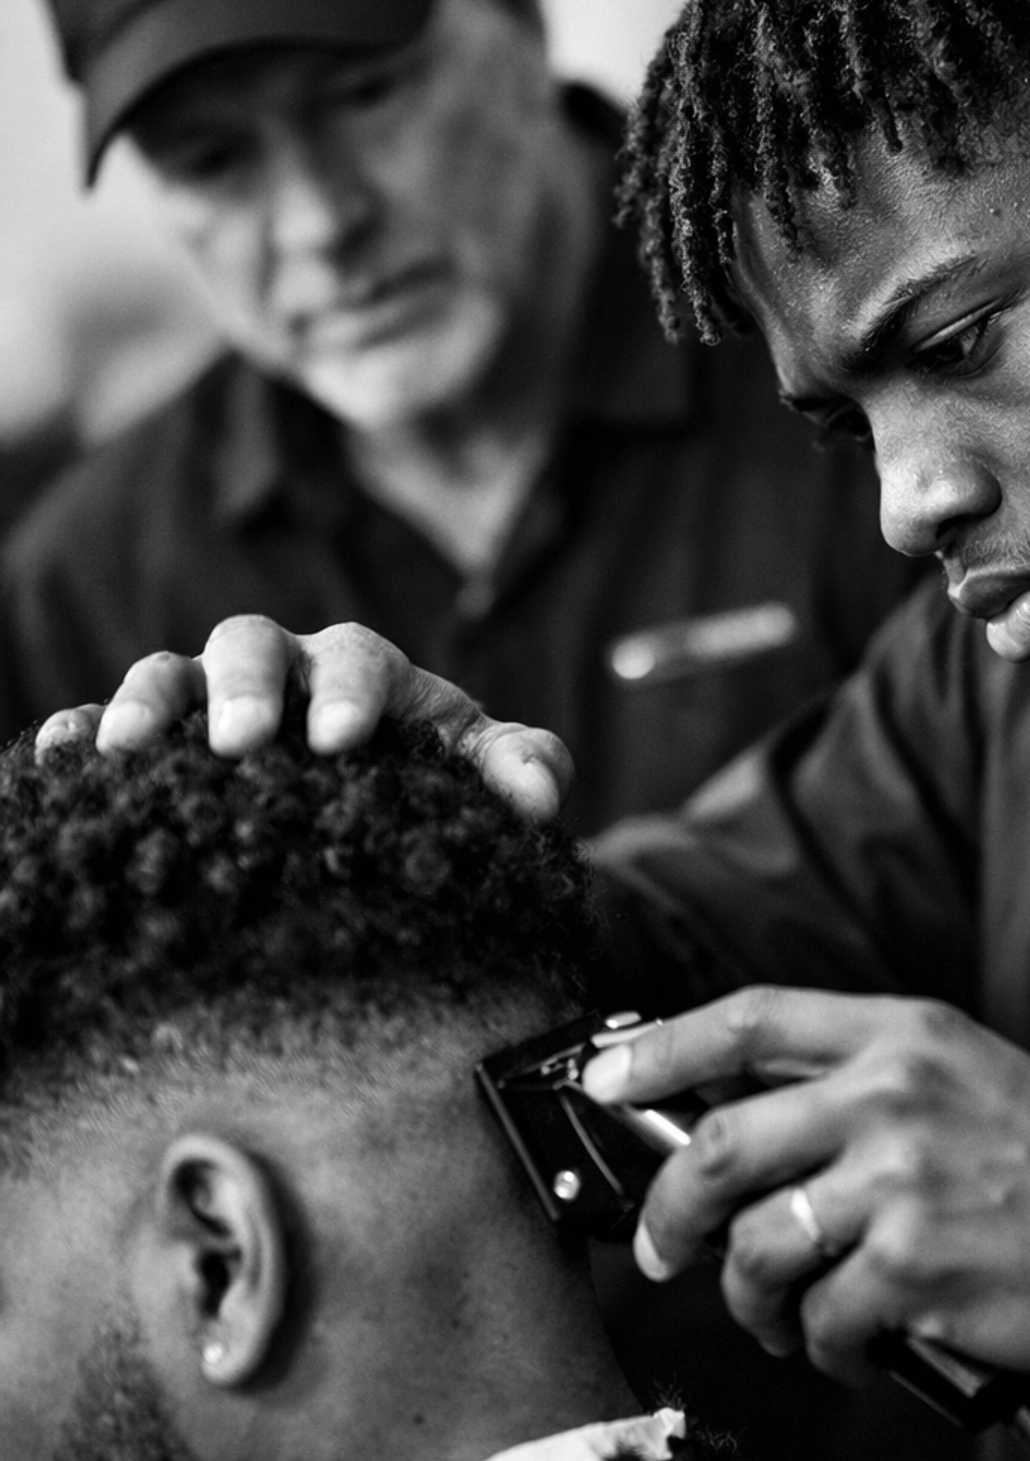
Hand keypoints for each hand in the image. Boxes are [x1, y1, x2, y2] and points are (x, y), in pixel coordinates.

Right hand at [33, 616, 573, 820]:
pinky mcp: (159, 746)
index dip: (349, 691)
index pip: (358, 659)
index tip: (343, 740)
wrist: (386, 817)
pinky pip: (104, 726)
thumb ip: (521, 770)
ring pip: (167, 674)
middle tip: (245, 741)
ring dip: (146, 704)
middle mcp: (279, 673)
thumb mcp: (482, 774)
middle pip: (249, 643)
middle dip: (244, 685)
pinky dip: (77, 733)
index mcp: (364, 672)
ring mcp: (209, 704)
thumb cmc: (432, 780)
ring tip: (123, 750)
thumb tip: (539, 797)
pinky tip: (59, 760)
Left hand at [585, 988, 1029, 1386]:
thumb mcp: (972, 1079)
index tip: (604, 1075)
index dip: (659, 1047)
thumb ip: (865, 1082)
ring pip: (754, 1244)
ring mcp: (902, 1179)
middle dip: (669, 1212)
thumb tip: (743, 1115)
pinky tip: (859, 1350)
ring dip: (749, 1301)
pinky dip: (824, 1350)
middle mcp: (896, 1092)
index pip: (749, 1016)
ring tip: (783, 1321)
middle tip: (661, 1249)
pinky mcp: (915, 1270)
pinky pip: (818, 1319)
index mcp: (906, 1032)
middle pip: (719, 1141)